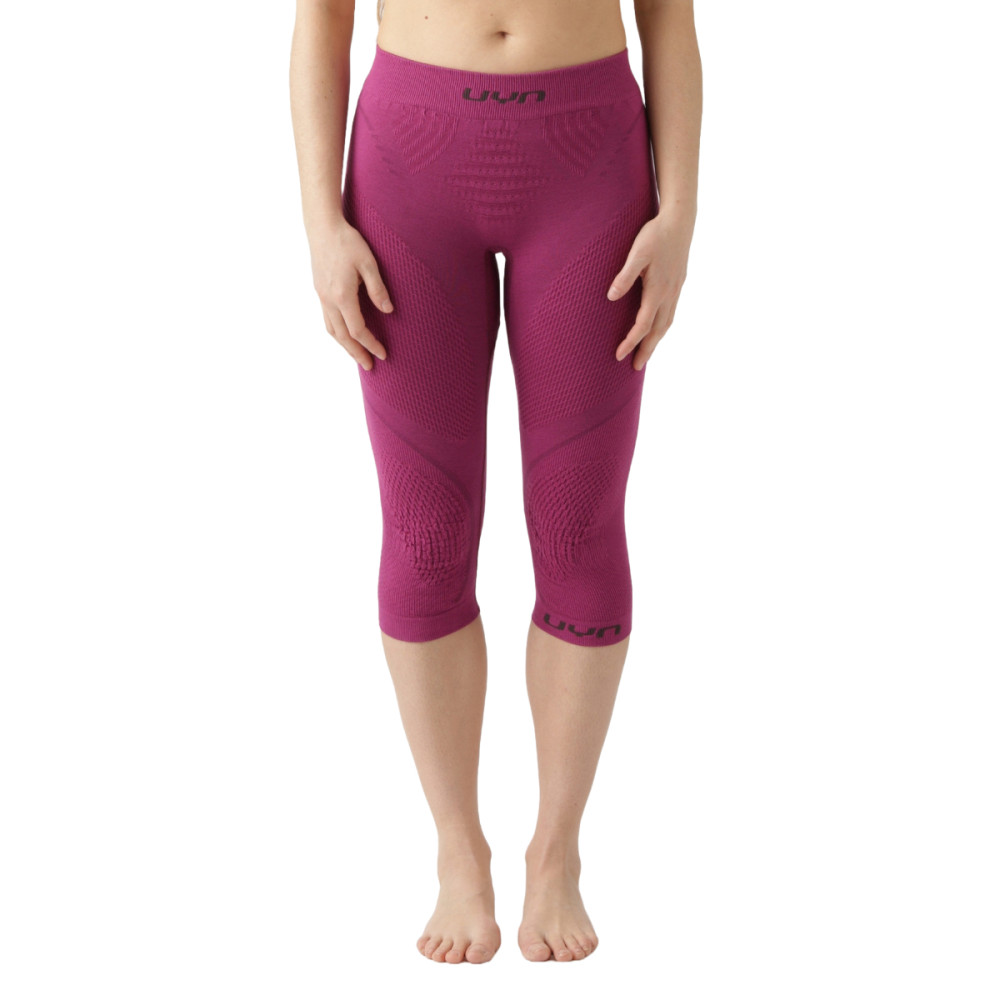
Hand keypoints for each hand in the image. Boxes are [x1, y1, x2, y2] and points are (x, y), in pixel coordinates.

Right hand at [310, 220, 393, 370]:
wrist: (323, 227)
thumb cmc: (348, 242)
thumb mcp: (369, 263)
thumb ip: (378, 289)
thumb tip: (388, 311)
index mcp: (342, 296)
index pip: (358, 330)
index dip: (371, 344)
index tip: (383, 354)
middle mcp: (329, 300)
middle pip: (342, 337)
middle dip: (357, 353)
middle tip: (370, 367)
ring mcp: (321, 296)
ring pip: (331, 330)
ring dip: (345, 346)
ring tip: (358, 356)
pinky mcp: (319, 291)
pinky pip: (327, 320)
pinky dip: (336, 333)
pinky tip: (345, 335)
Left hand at [606, 209, 694, 370]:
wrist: (680, 219)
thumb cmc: (655, 234)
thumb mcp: (636, 253)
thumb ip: (624, 276)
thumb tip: (612, 297)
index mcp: (657, 290)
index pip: (642, 325)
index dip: (630, 342)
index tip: (618, 355)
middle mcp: (669, 294)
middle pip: (657, 331)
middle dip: (646, 350)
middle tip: (635, 367)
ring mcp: (676, 289)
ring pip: (667, 323)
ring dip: (656, 340)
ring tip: (646, 353)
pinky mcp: (678, 283)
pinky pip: (671, 312)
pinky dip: (663, 326)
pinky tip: (658, 328)